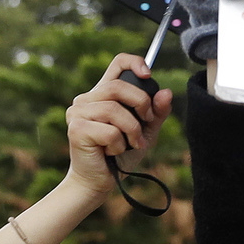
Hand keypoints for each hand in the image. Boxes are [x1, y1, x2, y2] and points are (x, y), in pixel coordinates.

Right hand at [64, 54, 172, 200]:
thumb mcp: (145, 131)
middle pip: (118, 86)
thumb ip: (156, 113)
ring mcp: (78, 112)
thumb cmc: (119, 155)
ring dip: (131, 130)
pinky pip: (109, 130)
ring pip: (114, 109)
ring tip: (132, 144)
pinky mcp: (76, 129)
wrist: (99, 181)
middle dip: (141, 104)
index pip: (118, 63)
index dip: (135, 62)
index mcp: (103, 93)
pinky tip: (113, 152)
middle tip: (147, 122)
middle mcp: (87, 99)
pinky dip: (119, 144)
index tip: (148, 75)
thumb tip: (167, 93)